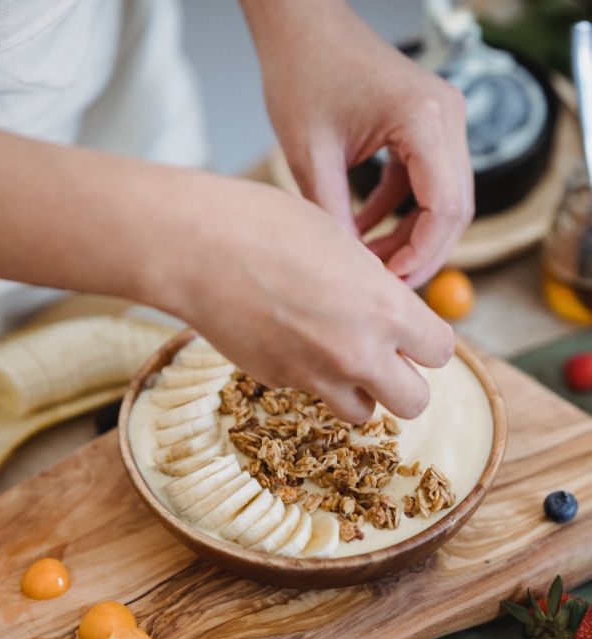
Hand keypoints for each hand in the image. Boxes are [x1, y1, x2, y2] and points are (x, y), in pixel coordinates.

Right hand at [164, 175, 453, 422]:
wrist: (197, 248)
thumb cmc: (269, 226)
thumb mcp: (342, 244)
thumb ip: (375, 288)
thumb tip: (389, 311)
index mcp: (385, 309)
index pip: (441, 352)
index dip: (428, 341)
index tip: (413, 332)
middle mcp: (358, 353)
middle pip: (414, 402)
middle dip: (405, 383)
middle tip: (386, 358)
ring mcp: (315, 375)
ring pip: (362, 411)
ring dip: (359, 389)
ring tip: (336, 353)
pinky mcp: (278, 382)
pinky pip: (310, 392)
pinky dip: (309, 374)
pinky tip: (285, 335)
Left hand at [259, 4, 473, 287]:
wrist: (301, 26)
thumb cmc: (302, 73)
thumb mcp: (310, 156)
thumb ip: (333, 216)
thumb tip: (350, 273)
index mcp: (425, 118)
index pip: (446, 207)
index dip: (422, 254)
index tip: (388, 284)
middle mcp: (447, 116)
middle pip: (455, 209)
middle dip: (420, 254)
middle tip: (382, 288)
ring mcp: (442, 121)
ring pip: (443, 202)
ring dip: (410, 238)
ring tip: (368, 266)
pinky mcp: (426, 128)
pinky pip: (424, 186)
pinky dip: (399, 214)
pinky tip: (363, 234)